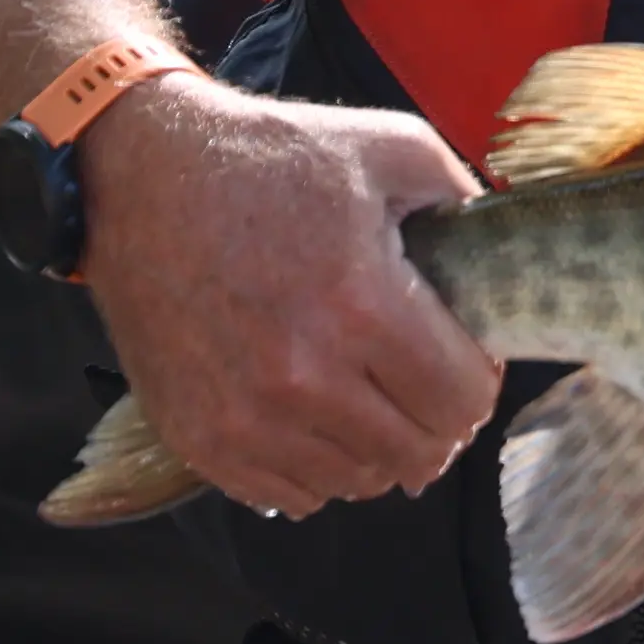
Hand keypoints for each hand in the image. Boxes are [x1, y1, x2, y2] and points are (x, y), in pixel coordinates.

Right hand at [82, 72, 501, 515]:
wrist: (140, 175)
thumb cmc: (268, 158)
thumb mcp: (389, 147)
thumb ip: (463, 201)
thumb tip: (504, 260)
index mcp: (361, 307)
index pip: (463, 403)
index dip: (476, 381)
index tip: (461, 356)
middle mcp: (303, 378)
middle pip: (418, 456)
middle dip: (435, 420)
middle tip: (419, 379)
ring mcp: (245, 419)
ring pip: (358, 483)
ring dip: (375, 446)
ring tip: (363, 392)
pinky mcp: (198, 440)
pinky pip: (291, 495)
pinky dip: (314, 467)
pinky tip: (311, 415)